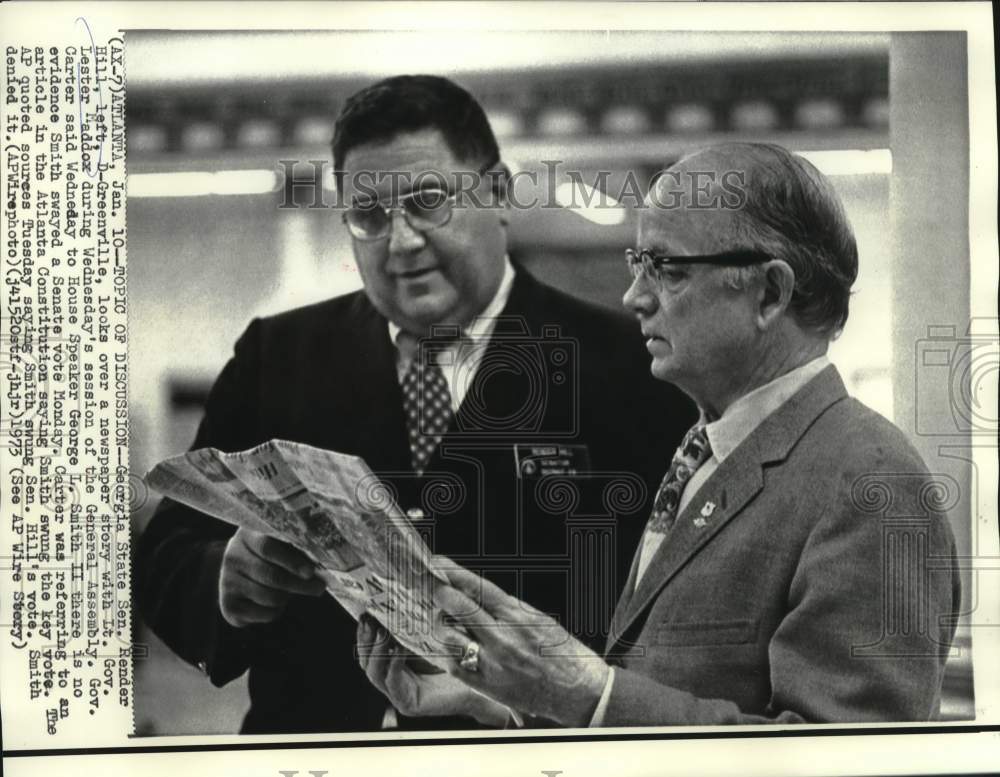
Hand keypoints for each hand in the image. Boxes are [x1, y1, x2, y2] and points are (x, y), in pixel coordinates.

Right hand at [219, 527, 325, 626]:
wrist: (240, 571)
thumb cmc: (271, 554)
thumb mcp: (280, 543)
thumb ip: (296, 550)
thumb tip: (322, 566)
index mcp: (247, 535)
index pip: (268, 548)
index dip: (291, 561)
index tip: (311, 572)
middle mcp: (232, 557)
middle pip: (270, 576)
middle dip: (299, 585)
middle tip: (319, 587)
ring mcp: (227, 582)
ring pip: (270, 597)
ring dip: (287, 597)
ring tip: (290, 591)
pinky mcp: (228, 606)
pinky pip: (264, 614)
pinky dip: (277, 611)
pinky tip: (275, 602)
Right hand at [356, 614, 510, 725]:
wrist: (483, 680)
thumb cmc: (463, 652)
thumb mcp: (436, 629)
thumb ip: (419, 615)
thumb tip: (407, 585)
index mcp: (396, 657)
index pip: (369, 644)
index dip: (364, 629)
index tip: (365, 610)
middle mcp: (394, 675)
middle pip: (365, 658)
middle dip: (365, 639)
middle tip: (370, 620)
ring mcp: (398, 691)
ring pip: (373, 672)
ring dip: (375, 651)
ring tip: (383, 633)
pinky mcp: (408, 703)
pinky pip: (393, 683)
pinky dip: (393, 666)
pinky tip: (398, 651)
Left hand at [433, 561, 608, 726]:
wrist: (578, 691)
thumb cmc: (563, 654)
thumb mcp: (539, 619)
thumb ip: (508, 608)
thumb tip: (481, 595)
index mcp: (518, 617)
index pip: (479, 587)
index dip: (455, 573)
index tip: (439, 563)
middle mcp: (503, 638)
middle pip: (459, 608)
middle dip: (443, 595)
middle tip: (437, 591)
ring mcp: (492, 663)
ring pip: (450, 637)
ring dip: (441, 625)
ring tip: (443, 621)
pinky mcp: (487, 685)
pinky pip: (454, 665)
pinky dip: (445, 652)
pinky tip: (447, 646)